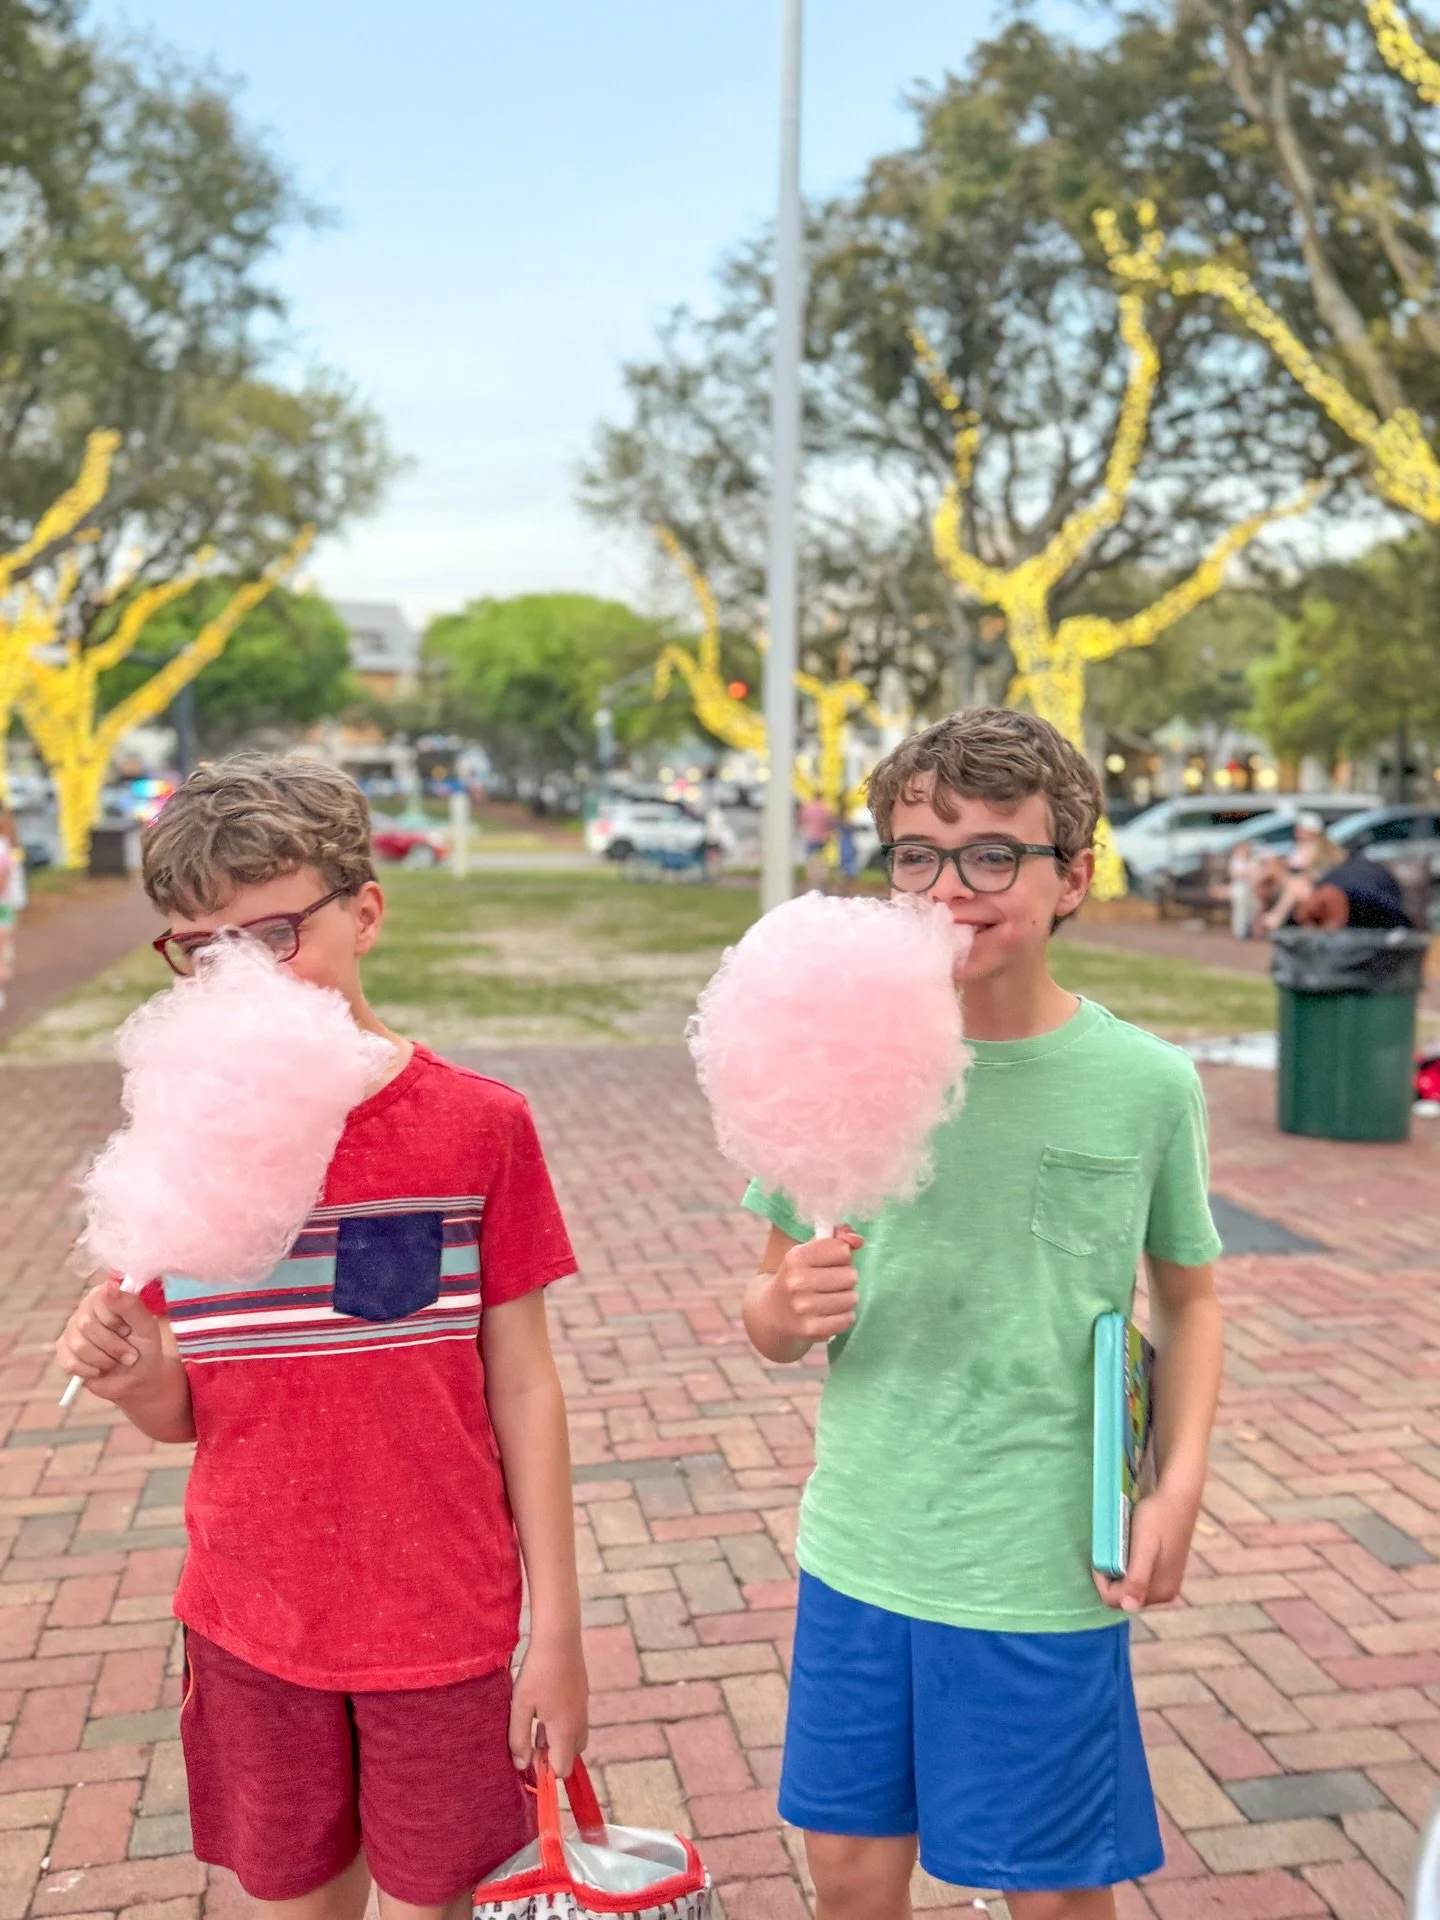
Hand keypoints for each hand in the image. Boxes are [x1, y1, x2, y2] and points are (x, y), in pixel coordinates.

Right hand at [55, 1281, 163, 1402]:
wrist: (139, 1376)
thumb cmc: (144, 1346)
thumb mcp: (145, 1325)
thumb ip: (129, 1304)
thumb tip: (109, 1285)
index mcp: (103, 1296)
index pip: (99, 1302)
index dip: (117, 1322)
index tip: (130, 1331)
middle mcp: (84, 1310)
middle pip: (87, 1325)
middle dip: (114, 1346)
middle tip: (130, 1354)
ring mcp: (71, 1331)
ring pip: (79, 1346)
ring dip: (105, 1360)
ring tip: (117, 1362)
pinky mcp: (64, 1352)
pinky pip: (70, 1363)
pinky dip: (91, 1371)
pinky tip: (101, 1369)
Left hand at [509, 1631, 587, 1776]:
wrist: (559, 1636)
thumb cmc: (537, 1672)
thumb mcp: (521, 1706)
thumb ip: (518, 1739)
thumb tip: (521, 1765)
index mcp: (565, 1730)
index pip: (562, 1769)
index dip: (545, 1772)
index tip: (528, 1761)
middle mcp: (579, 1723)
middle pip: (571, 1756)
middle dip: (552, 1757)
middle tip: (530, 1743)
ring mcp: (583, 1708)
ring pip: (573, 1738)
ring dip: (555, 1740)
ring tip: (534, 1724)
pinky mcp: (582, 1695)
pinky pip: (574, 1721)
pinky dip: (561, 1725)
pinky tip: (543, 1708)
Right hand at [758, 1230, 863, 1344]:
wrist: (771, 1312)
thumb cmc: (797, 1276)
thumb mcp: (808, 1253)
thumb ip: (835, 1240)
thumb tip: (859, 1240)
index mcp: (796, 1257)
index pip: (842, 1250)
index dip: (842, 1256)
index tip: (832, 1262)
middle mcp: (797, 1281)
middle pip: (850, 1275)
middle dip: (846, 1278)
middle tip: (833, 1283)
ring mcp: (803, 1307)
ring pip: (851, 1298)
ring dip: (847, 1298)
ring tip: (833, 1298)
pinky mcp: (810, 1329)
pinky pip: (847, 1319)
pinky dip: (845, 1316)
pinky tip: (833, 1313)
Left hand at [1094, 1482, 1200, 1613]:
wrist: (1177, 1497)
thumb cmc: (1158, 1517)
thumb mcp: (1144, 1546)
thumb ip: (1137, 1578)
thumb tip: (1130, 1607)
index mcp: (1160, 1591)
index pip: (1117, 1601)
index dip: (1102, 1580)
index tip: (1100, 1556)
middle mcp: (1165, 1594)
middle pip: (1123, 1597)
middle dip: (1111, 1577)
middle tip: (1111, 1549)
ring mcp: (1166, 1584)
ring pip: (1129, 1588)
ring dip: (1119, 1572)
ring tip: (1121, 1547)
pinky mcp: (1166, 1573)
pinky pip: (1138, 1578)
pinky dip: (1128, 1567)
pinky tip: (1130, 1548)